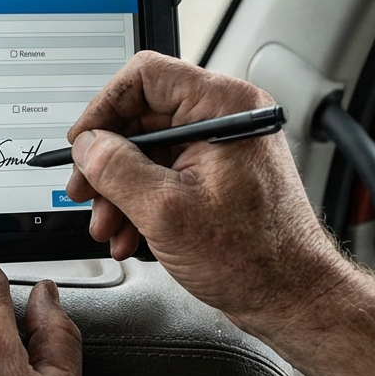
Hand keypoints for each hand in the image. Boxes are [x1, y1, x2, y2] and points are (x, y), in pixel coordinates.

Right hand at [65, 51, 348, 334]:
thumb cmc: (254, 258)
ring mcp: (221, 147)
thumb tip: (87, 145)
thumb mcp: (165, 211)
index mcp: (224, 108)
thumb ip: (115, 169)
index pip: (145, 77)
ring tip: (107, 225)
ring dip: (118, 190)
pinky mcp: (217, 175)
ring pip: (146, 151)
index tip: (83, 142)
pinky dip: (139, 202)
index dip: (104, 108)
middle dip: (106, 163)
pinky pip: (163, 174)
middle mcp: (225, 119)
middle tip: (85, 191)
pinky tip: (128, 233)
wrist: (290, 298)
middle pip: (141, 117)